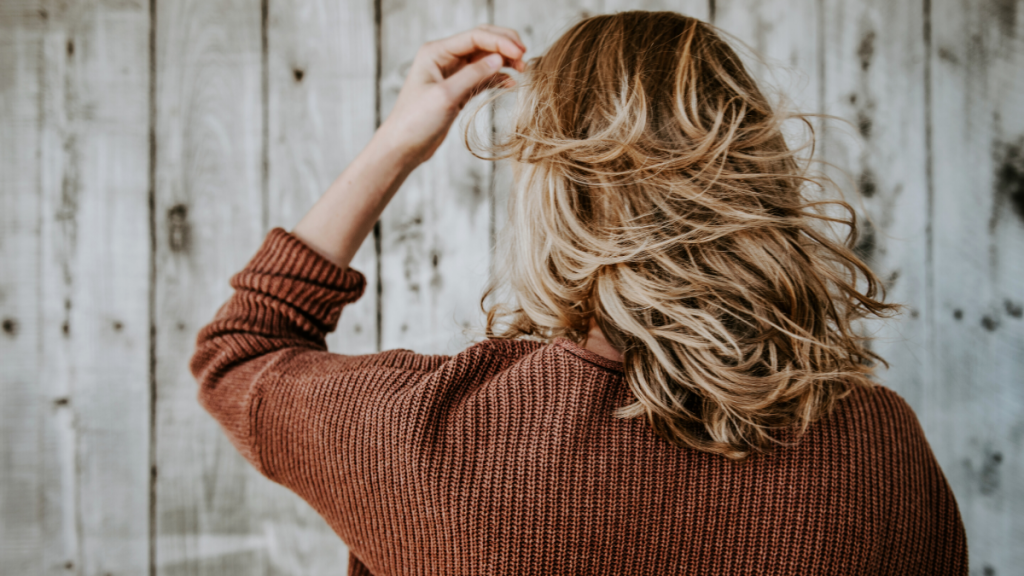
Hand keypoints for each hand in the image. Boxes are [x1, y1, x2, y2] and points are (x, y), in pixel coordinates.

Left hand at [376, 24, 526, 164]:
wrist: (403, 147)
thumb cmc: (416, 121)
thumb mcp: (446, 96)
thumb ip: (473, 75)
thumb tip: (499, 59)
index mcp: (436, 52)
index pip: (475, 37)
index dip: (500, 42)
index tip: (520, 53)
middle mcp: (444, 58)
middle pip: (481, 42)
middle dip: (504, 46)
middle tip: (525, 57)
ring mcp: (452, 74)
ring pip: (484, 59)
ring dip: (504, 62)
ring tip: (523, 70)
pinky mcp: (458, 90)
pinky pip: (482, 77)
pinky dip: (497, 78)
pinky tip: (510, 84)